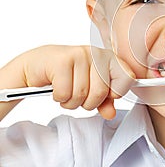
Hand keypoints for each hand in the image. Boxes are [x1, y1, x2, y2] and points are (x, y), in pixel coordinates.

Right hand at [19, 45, 134, 119]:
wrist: (35, 66)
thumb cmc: (65, 76)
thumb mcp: (89, 89)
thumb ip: (104, 101)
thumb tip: (110, 113)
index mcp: (108, 58)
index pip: (127, 77)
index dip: (115, 93)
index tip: (105, 94)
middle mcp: (95, 53)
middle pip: (102, 91)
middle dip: (88, 102)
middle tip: (79, 96)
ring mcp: (79, 54)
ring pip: (82, 94)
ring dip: (71, 102)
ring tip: (66, 91)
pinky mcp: (62, 61)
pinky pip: (65, 93)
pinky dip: (59, 97)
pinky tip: (56, 88)